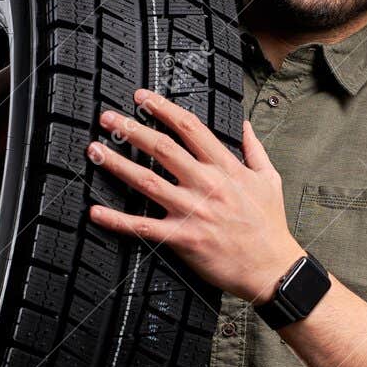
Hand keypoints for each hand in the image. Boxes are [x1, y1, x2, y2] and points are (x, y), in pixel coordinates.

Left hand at [87, 88, 303, 303]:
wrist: (272, 268)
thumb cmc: (270, 225)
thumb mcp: (270, 179)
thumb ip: (254, 149)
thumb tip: (243, 124)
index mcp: (225, 167)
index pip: (189, 127)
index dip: (162, 108)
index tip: (142, 98)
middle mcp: (206, 184)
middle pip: (161, 148)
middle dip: (131, 128)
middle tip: (106, 117)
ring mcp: (193, 211)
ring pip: (146, 181)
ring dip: (116, 163)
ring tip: (94, 150)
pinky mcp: (183, 238)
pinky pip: (143, 227)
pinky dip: (116, 219)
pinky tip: (95, 211)